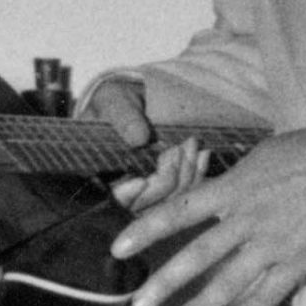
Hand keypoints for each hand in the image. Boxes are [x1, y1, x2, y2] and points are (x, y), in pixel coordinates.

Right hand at [83, 75, 209, 218]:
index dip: (128, 196)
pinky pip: (188, 190)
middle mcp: (127, 191)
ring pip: (171, 200)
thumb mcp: (114, 102)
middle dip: (165, 179)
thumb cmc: (117, 102)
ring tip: (191, 144)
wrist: (137, 101)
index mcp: (102, 175)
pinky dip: (197, 173)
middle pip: (148, 205)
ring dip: (185, 175)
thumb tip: (138, 138)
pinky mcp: (172, 186)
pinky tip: (203, 153)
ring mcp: (151, 192)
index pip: (114, 199)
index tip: (142, 180)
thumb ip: (122, 118)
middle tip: (176, 150)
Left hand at [110, 125, 305, 305]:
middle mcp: (248, 220)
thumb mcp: (262, 157)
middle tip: (139, 304)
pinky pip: (268, 294)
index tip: (118, 247)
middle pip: (198, 257)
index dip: (146, 229)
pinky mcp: (300, 262)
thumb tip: (212, 196)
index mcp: (235, 189)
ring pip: (230, 284)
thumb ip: (234, 183)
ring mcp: (274, 245)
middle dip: (164, 283)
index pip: (179, 211)